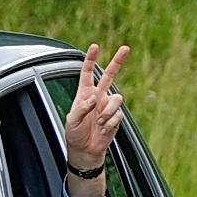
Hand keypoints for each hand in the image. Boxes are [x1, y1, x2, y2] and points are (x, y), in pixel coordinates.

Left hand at [64, 43, 129, 169]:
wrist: (85, 150)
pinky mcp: (116, 117)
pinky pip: (118, 115)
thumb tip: (94, 98)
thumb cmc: (74, 134)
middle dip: (117, 61)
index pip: (87, 73)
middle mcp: (98, 97)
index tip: (94, 47)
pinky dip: (110, 123)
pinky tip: (103, 130)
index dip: (90, 60)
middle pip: (109, 75)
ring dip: (107, 112)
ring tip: (99, 123)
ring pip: (116, 98)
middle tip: (125, 48)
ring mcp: (108, 106)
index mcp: (84, 94)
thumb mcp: (71, 120)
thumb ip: (81, 108)